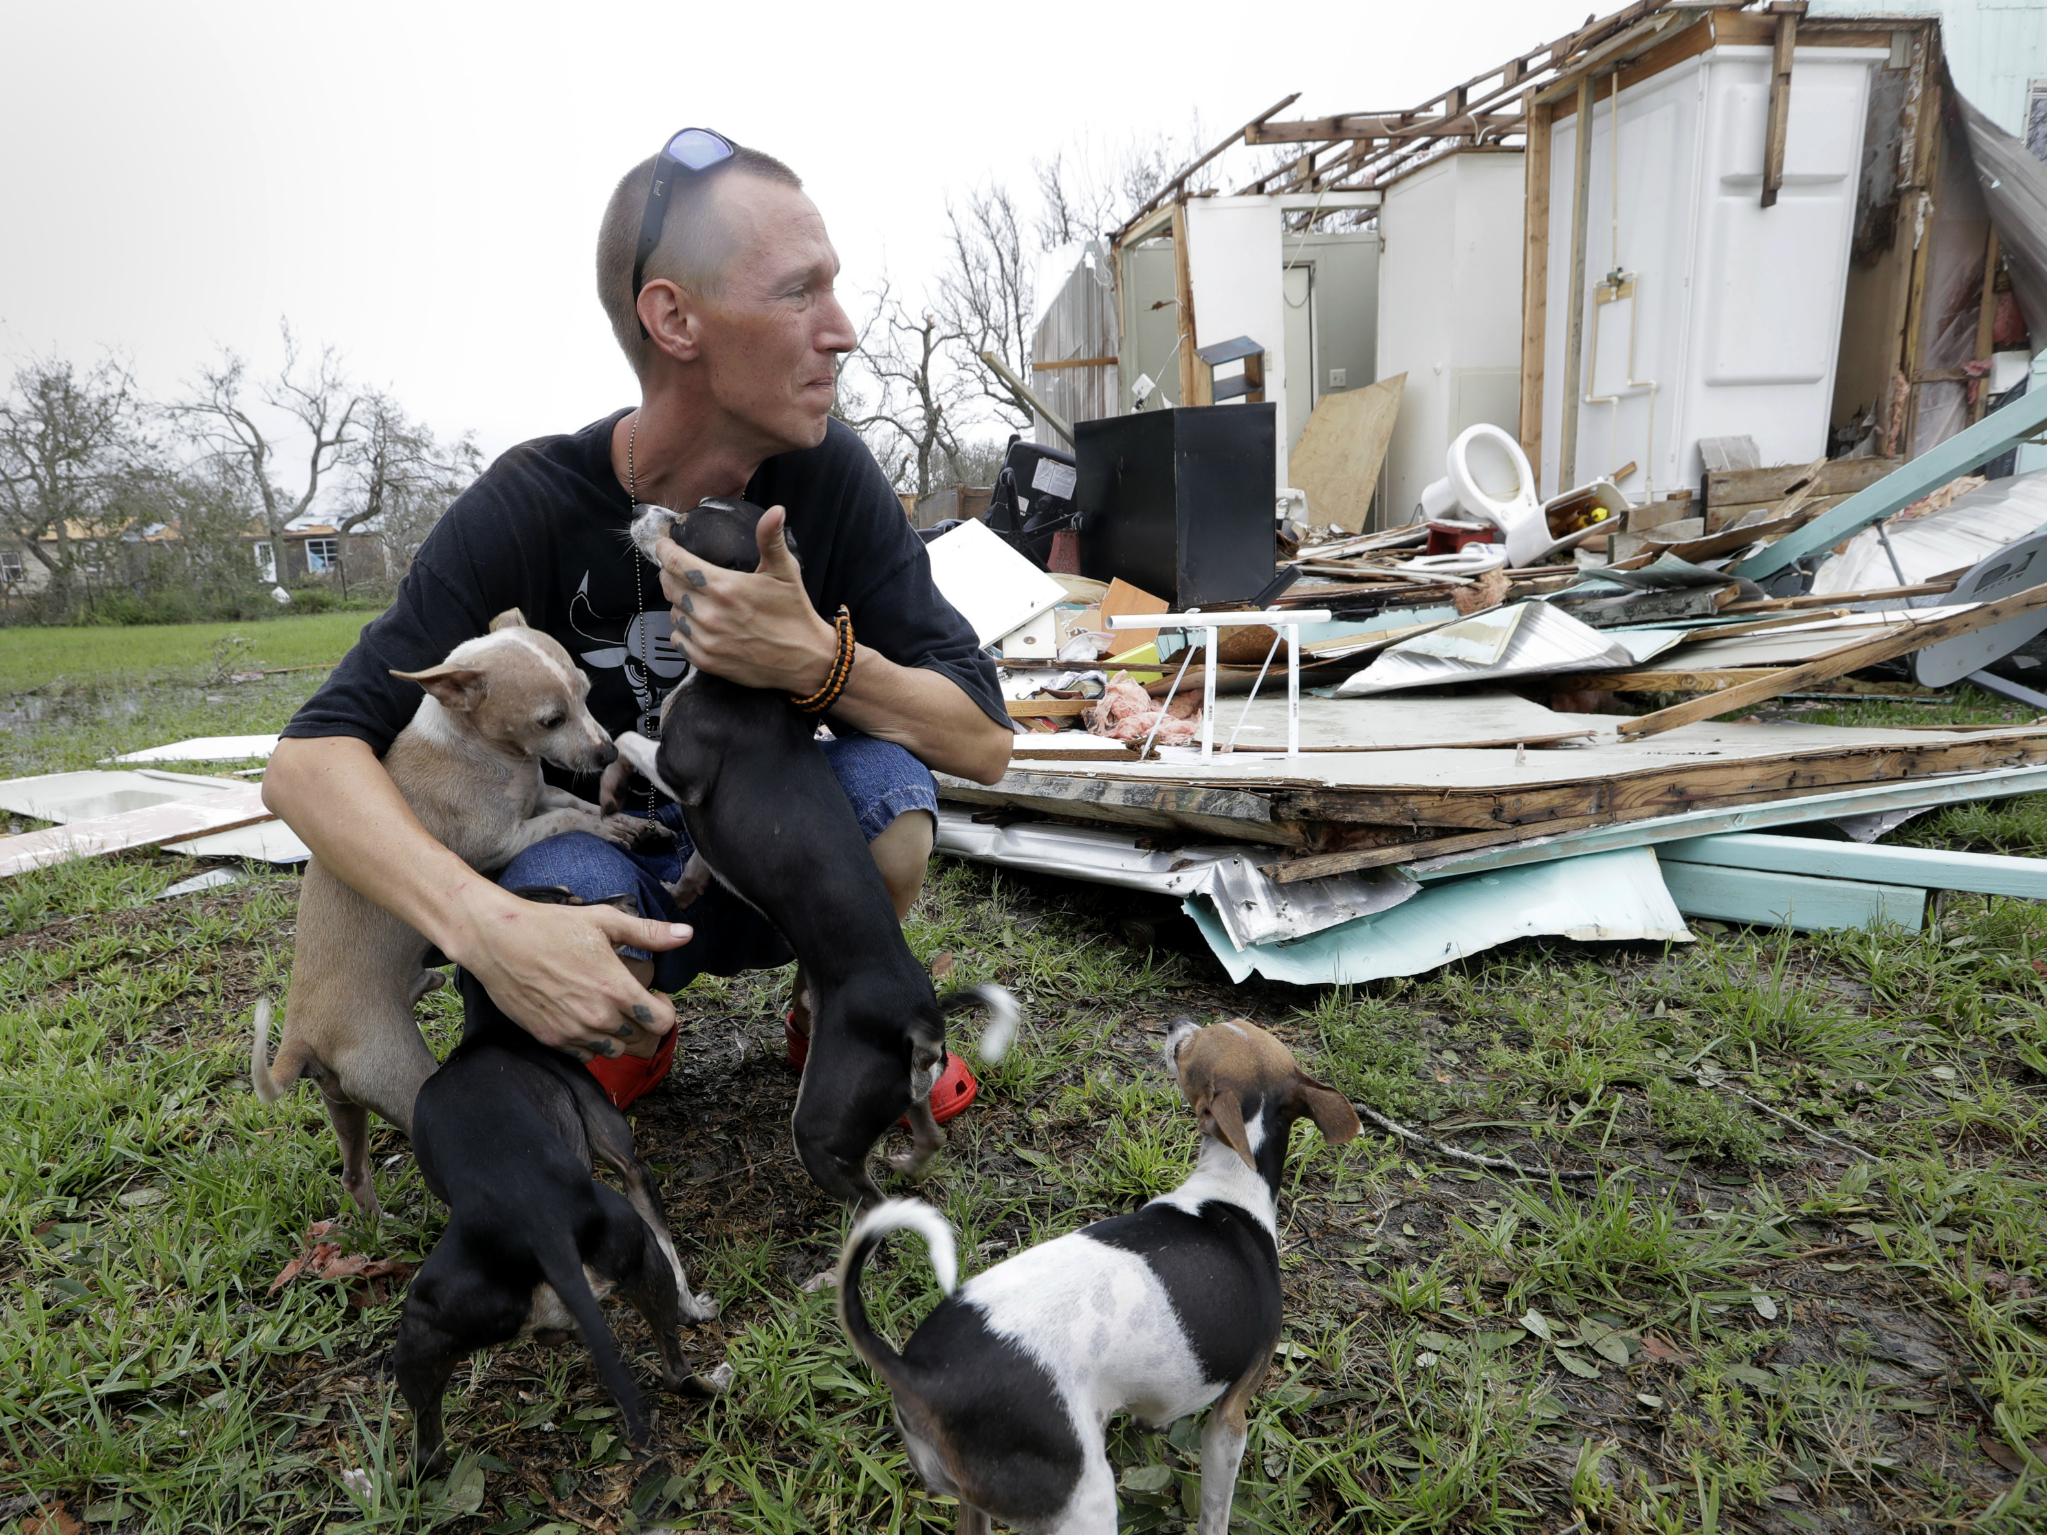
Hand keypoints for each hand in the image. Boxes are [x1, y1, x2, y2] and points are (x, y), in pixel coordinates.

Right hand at [449, 889, 690, 1059]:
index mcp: (616, 990)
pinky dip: (592, 1043)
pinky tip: (584, 1018)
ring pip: (614, 1052)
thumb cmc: (552, 926)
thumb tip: (686, 935)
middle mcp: (598, 1018)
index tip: (656, 996)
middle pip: (641, 1041)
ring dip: (619, 1036)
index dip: (666, 1010)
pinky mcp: (550, 1039)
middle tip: (634, 1003)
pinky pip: (585, 1055)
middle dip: (645, 1024)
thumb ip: (648, 933)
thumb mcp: (605, 921)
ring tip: (609, 1010)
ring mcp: (573, 1032)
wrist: (498, 941)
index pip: (662, 1023)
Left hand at [654, 504, 835, 692]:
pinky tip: (697, 624)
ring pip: (673, 613)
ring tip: (694, 598)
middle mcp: (710, 614)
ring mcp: (706, 640)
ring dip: (679, 603)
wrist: (805, 659)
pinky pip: (678, 639)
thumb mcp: (786, 572)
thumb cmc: (794, 612)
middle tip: (680, 570)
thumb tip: (776, 510)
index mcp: (725, 587)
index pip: (676, 563)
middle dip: (670, 574)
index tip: (664, 544)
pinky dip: (682, 630)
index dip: (665, 550)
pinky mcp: (706, 661)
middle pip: (669, 586)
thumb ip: (771, 539)